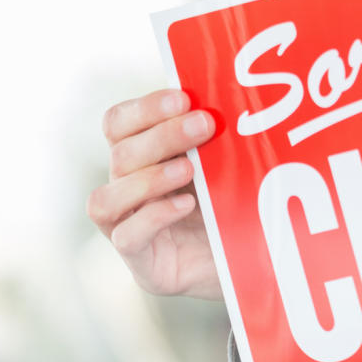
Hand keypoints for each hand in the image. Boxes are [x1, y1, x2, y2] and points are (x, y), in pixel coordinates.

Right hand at [87, 89, 222, 299]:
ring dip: (148, 178)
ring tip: (189, 169)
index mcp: (140, 157)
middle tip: (205, 125)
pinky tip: (186, 204)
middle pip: (119, 155)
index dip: (144, 108)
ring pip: (105, 199)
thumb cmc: (238, 200)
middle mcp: (125, 190)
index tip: (183, 98)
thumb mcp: (226, 160)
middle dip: (162, 136)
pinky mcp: (145, 266)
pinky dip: (154, 217)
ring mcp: (130, 230)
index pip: (117, 123)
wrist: (257, 258)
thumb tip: (224, 96)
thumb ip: (215, 133)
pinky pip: (127, 238)